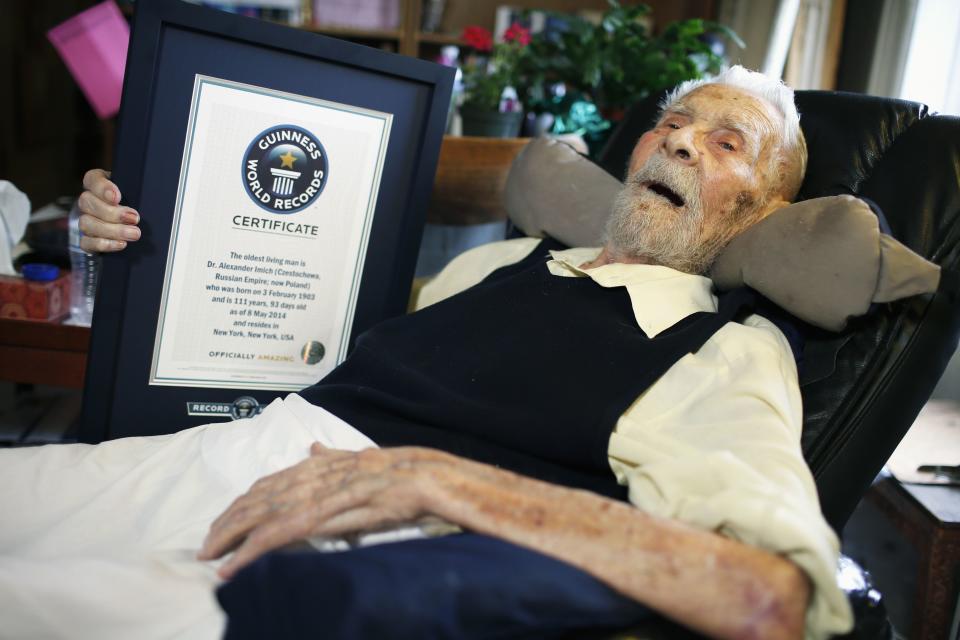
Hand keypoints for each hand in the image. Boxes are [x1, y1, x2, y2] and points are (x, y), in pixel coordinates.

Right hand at [78, 169, 139, 251]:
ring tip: (134, 234)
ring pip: (87, 223)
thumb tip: (146, 191)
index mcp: (99, 185)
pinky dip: (104, 244)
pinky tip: (121, 244)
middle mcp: (88, 202)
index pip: (92, 180)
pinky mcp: (87, 239)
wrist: (134, 227)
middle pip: (87, 202)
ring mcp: (85, 221)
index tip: (117, 197)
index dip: (102, 188)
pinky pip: (87, 242)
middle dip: (112, 213)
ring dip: (112, 230)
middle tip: (134, 218)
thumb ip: (136, 189)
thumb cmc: (136, 204)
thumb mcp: (137, 192)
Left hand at [198, 444, 452, 578]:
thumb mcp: (361, 460)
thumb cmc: (401, 474)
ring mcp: (315, 495)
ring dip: (230, 537)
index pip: (269, 483)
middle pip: (257, 499)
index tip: (225, 520)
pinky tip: (235, 566)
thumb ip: (333, 457)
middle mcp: (310, 476)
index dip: (243, 502)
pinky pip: (277, 535)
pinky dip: (250, 551)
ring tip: (210, 556)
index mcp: (318, 465)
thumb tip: (311, 449)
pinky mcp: (322, 515)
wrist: (426, 477)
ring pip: (260, 516)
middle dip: (227, 522)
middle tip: (206, 546)